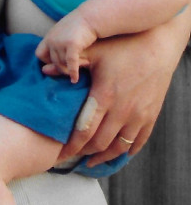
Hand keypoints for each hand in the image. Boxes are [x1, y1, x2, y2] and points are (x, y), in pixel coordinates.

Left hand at [36, 10, 94, 82]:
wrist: (91, 16)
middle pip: (53, 62)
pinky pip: (70, 64)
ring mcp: (61, 42)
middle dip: (64, 67)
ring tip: (85, 63)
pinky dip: (72, 73)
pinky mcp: (72, 44)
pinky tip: (75, 79)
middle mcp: (52, 40)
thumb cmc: (80, 27)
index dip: (47, 61)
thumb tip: (46, 67)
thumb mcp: (64, 35)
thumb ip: (57, 46)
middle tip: (78, 64)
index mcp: (49, 37)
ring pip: (62, 64)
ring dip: (72, 68)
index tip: (60, 61)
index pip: (39, 54)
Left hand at [58, 19, 187, 166]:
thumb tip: (44, 70)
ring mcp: (139, 115)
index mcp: (105, 96)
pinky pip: (139, 141)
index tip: (59, 155)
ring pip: (119, 147)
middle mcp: (123, 110)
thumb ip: (71, 63)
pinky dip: (126, 151)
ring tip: (90, 160)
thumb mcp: (96, 51)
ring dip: (103, 157)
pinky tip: (117, 154)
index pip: (84, 131)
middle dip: (83, 154)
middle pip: (100, 144)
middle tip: (70, 158)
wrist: (159, 44)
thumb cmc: (124, 46)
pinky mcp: (151, 115)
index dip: (71, 147)